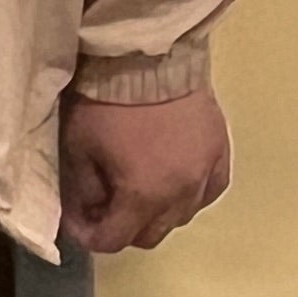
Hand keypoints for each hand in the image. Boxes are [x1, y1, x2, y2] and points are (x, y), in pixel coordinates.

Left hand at [59, 86, 230, 254]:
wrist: (150, 56)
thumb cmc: (108, 103)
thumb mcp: (80, 150)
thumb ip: (83, 193)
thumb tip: (87, 214)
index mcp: (144, 195)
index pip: (113, 240)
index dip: (89, 235)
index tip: (76, 219)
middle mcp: (181, 193)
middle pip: (150, 235)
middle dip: (123, 228)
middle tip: (105, 205)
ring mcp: (207, 173)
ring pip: (181, 216)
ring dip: (157, 213)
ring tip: (140, 188)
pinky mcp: (221, 152)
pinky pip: (209, 191)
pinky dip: (190, 194)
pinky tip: (175, 180)